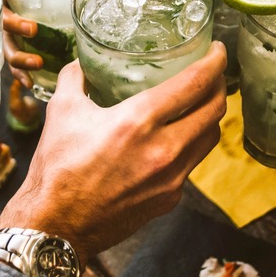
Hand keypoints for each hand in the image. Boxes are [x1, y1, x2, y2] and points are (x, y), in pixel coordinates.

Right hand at [0, 42, 227, 264]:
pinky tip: (176, 138)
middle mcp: (164, 149)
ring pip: (209, 138)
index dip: (214, 62)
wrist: (56, 225)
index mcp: (138, 122)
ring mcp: (171, 178)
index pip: (195, 83)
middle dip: (219, 86)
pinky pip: (191, 164)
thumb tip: (82, 62)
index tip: (217, 50)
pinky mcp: (169, 198)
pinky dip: (189, 145)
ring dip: (209, 116)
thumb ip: (75, 78)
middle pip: (214, 110)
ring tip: (200, 103)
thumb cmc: (57, 168)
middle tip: (213, 73)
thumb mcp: (61, 111)